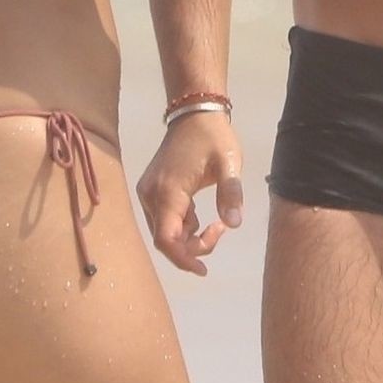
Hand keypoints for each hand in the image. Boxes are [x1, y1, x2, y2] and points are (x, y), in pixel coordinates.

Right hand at [136, 111, 244, 276]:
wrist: (194, 113)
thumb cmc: (213, 137)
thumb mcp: (228, 163)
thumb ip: (231, 193)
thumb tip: (234, 224)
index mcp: (168, 191)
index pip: (166, 239)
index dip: (183, 259)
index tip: (204, 269)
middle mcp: (151, 195)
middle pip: (165, 239)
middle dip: (191, 248)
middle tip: (219, 233)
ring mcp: (148, 192)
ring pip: (164, 231)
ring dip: (187, 237)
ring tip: (215, 224)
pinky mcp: (151, 190)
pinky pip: (164, 219)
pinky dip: (182, 226)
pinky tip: (200, 215)